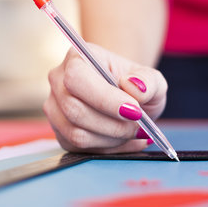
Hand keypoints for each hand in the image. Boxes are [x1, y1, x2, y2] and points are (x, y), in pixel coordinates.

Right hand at [44, 44, 167, 153]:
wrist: (127, 99)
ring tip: (133, 132)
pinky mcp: (60, 133)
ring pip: (76, 134)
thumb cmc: (136, 86)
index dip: (105, 98)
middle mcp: (59, 81)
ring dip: (112, 138)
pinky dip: (108, 148)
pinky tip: (126, 140)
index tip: (134, 111)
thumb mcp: (152, 80)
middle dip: (113, 124)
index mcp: (77, 58)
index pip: (78, 78)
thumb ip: (149, 81)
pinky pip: (79, 148)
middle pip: (74, 110)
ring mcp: (55, 108)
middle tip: (139, 126)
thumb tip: (135, 87)